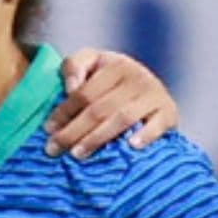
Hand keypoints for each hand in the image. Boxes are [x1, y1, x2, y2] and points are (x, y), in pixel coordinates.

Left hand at [46, 49, 178, 157]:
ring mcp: (154, 95)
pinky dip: (145, 135)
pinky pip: (157, 125)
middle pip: (99, 109)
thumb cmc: (112, 79)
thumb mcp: (93, 63)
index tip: (48, 129)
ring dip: (98, 138)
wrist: (152, 88)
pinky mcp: (169, 112)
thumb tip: (71, 88)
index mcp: (116, 64)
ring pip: (121, 119)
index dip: (64, 111)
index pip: (84, 92)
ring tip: (78, 154)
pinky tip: (130, 146)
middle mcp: (137, 77)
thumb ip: (75, 66)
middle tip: (54, 149)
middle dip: (74, 131)